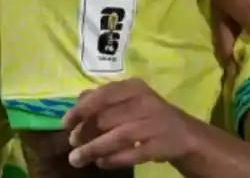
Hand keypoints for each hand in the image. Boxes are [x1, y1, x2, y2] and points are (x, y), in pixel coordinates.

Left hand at [63, 79, 193, 169]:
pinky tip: (101, 163)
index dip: (81, 109)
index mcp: (133, 87)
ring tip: (77, 159)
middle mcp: (144, 102)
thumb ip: (104, 97)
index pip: (102, 95)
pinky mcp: (160, 146)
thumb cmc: (148, 112)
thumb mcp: (129, 97)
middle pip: (106, 118)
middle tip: (72, 142)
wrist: (185, 133)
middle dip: (84, 132)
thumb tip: (78, 100)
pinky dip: (113, 160)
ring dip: (93, 149)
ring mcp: (153, 124)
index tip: (65, 123)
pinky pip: (131, 154)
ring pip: (116, 138)